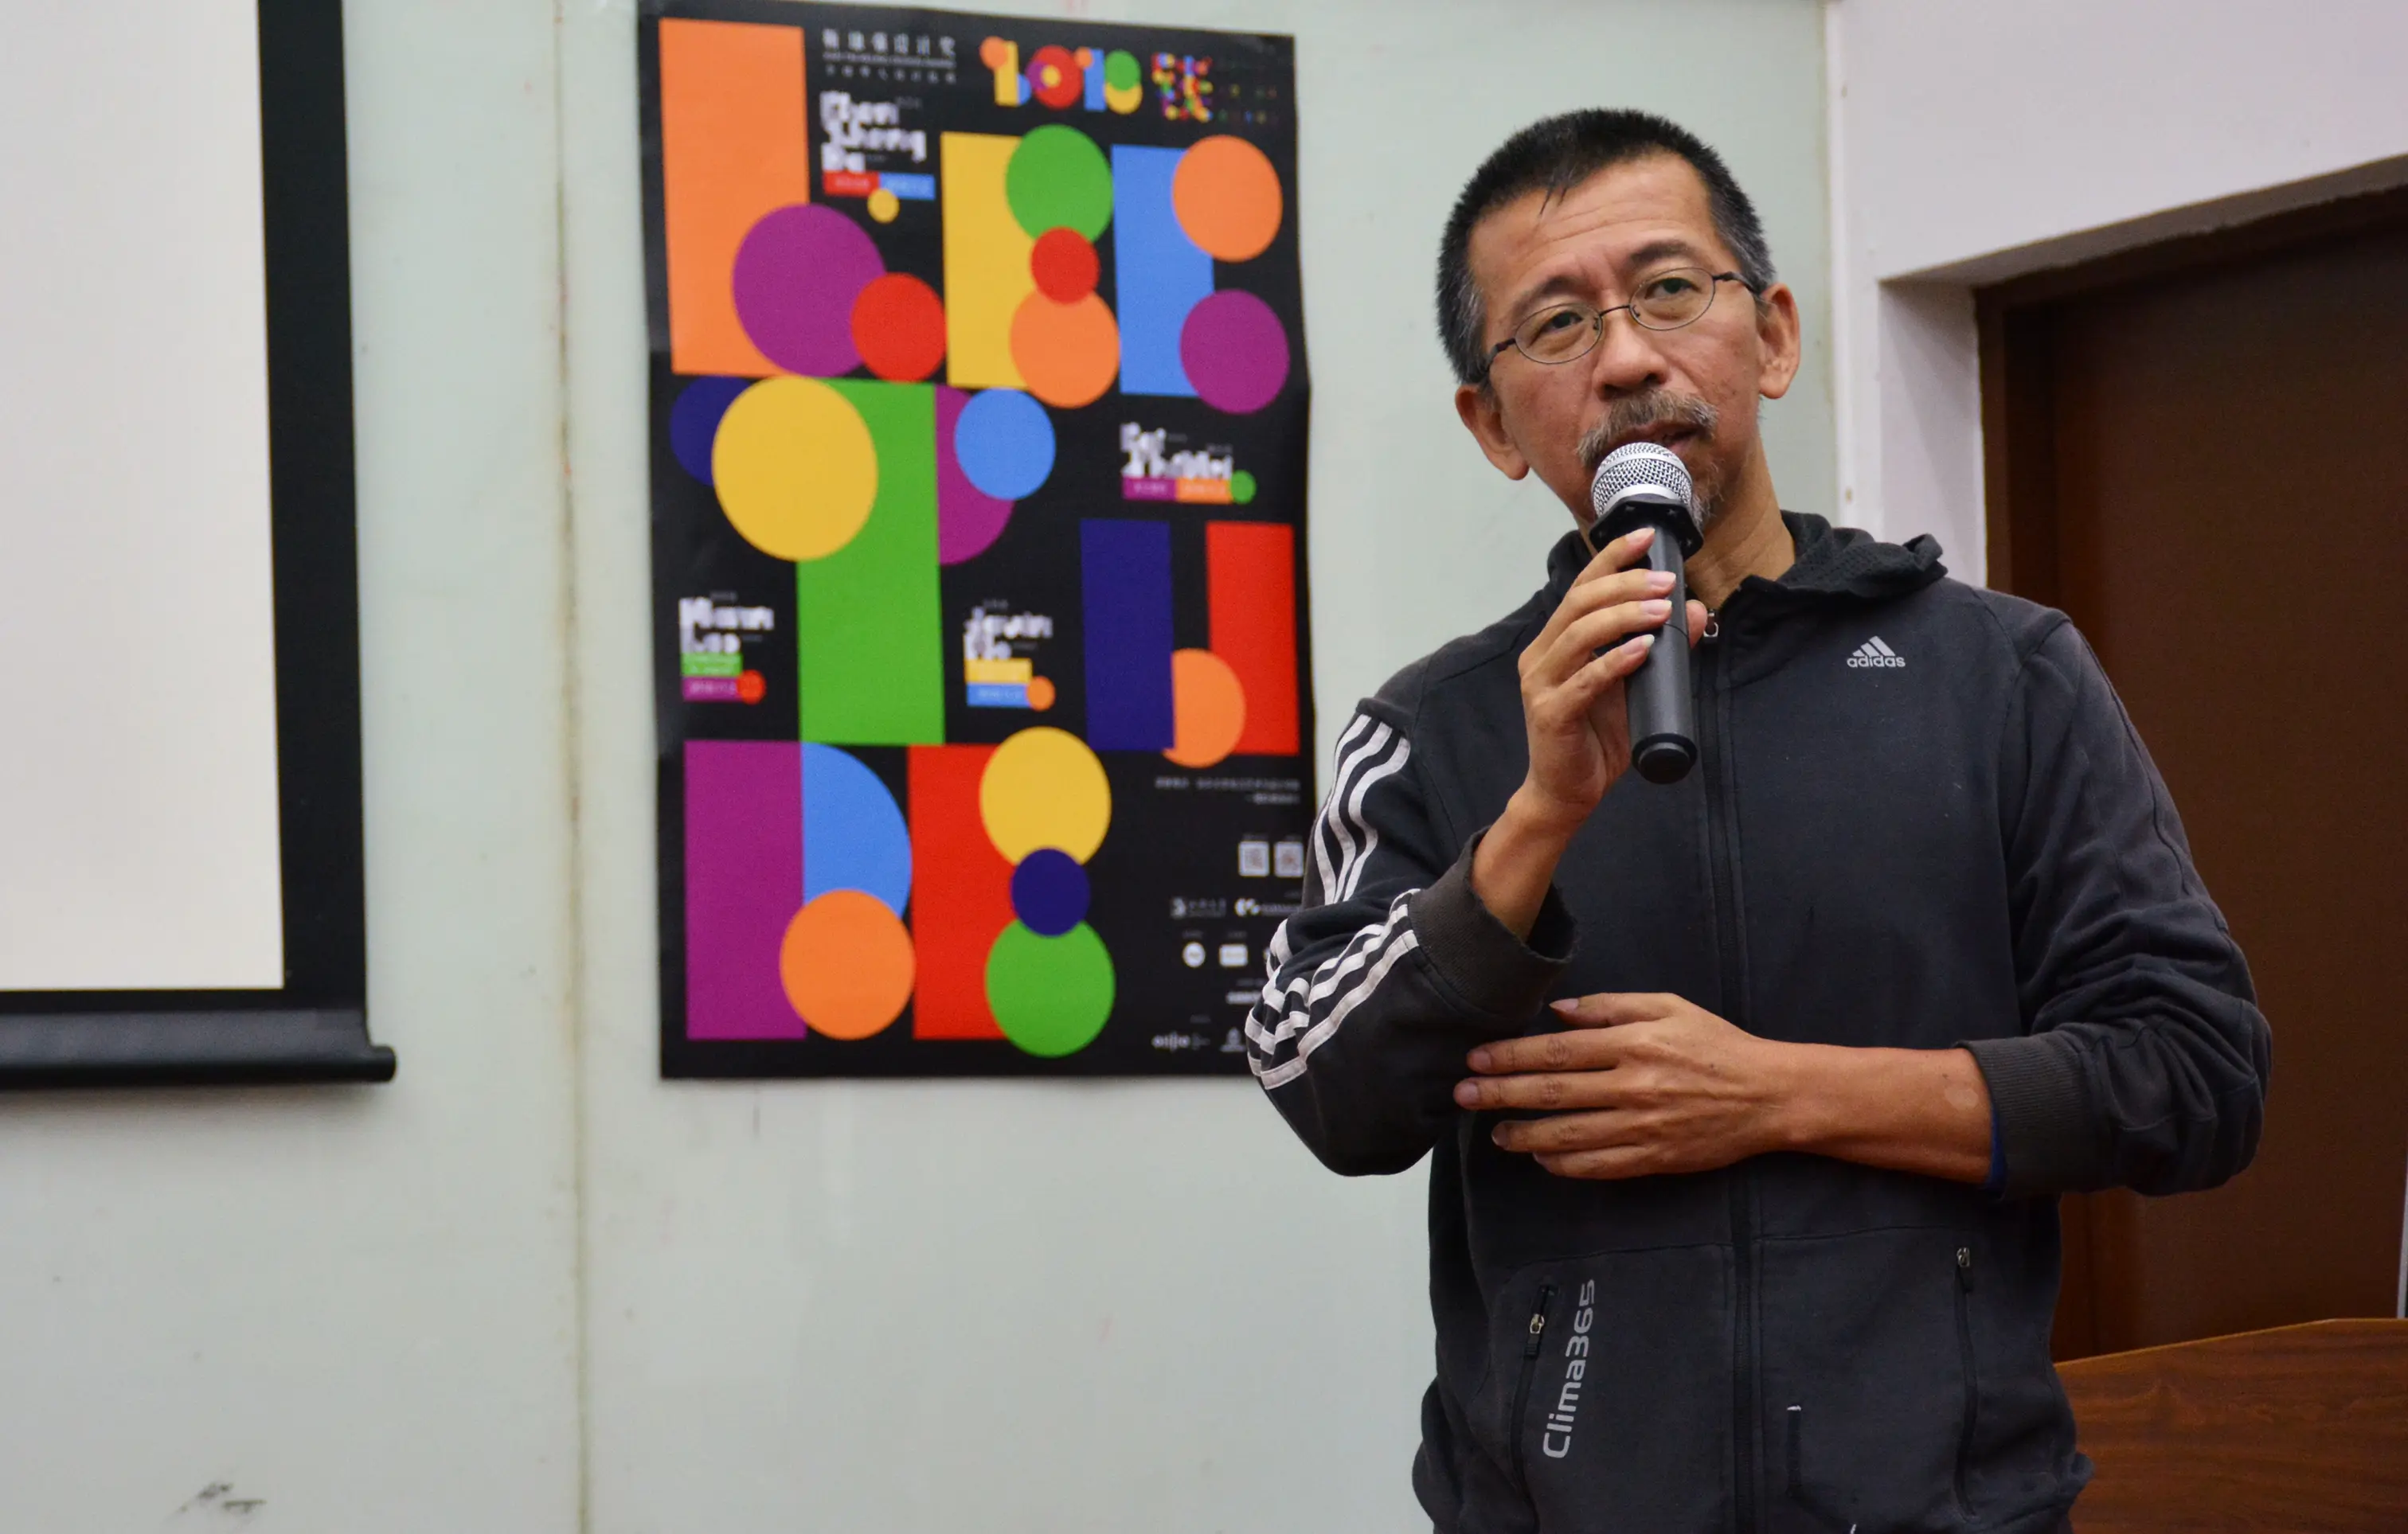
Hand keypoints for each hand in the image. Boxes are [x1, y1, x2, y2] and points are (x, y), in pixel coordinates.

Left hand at [1453, 992, 1793, 1178]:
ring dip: (1523, 1134)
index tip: (1477, 1059)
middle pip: (1552, 1093)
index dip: (1511, 1056)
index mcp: (1634, 1043)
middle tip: (1463, 1096)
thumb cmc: (1717, 1045)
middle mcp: (1633, 1085)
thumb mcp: (1669, 1007)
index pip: (1557, 1050)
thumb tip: (1558, 1010)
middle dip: (1500, 1094)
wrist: (1769, 1096)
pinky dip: (1563, 1163)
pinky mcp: (1654, 1159)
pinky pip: (1597, 1166)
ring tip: (1495, 1133)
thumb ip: (1611, 1005)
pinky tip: (1541, 1156)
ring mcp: (1642, 1127)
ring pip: (1568, 1135)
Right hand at [1511, 527, 1710, 833]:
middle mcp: (1542, 655)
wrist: (1567, 792)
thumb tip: (1696, 610)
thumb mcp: (1636, 686)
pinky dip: (1615, 661)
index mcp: (1557, 641)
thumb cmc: (1594, 738)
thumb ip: (1661, 649)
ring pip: (1580, 633)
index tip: (1647, 536)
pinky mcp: (1550, 713)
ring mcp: (1541, 684)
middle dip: (1627, 584)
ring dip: (1625, 616)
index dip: (1613, 557)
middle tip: (1667, 582)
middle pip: (1580, 602)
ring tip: (1663, 612)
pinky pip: (1584, 680)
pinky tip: (1642, 650)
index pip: (1583, 586)